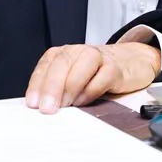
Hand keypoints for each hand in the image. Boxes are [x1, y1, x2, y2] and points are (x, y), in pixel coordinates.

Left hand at [25, 42, 161, 113]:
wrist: (129, 62)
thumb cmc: (94, 75)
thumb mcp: (72, 79)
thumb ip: (57, 90)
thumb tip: (40, 109)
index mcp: (63, 54)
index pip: (45, 66)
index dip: (37, 85)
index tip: (33, 103)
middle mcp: (78, 52)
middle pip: (61, 64)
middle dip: (52, 88)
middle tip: (47, 108)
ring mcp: (97, 57)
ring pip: (80, 68)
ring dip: (70, 88)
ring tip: (65, 106)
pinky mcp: (114, 68)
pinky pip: (101, 78)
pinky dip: (90, 92)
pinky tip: (84, 101)